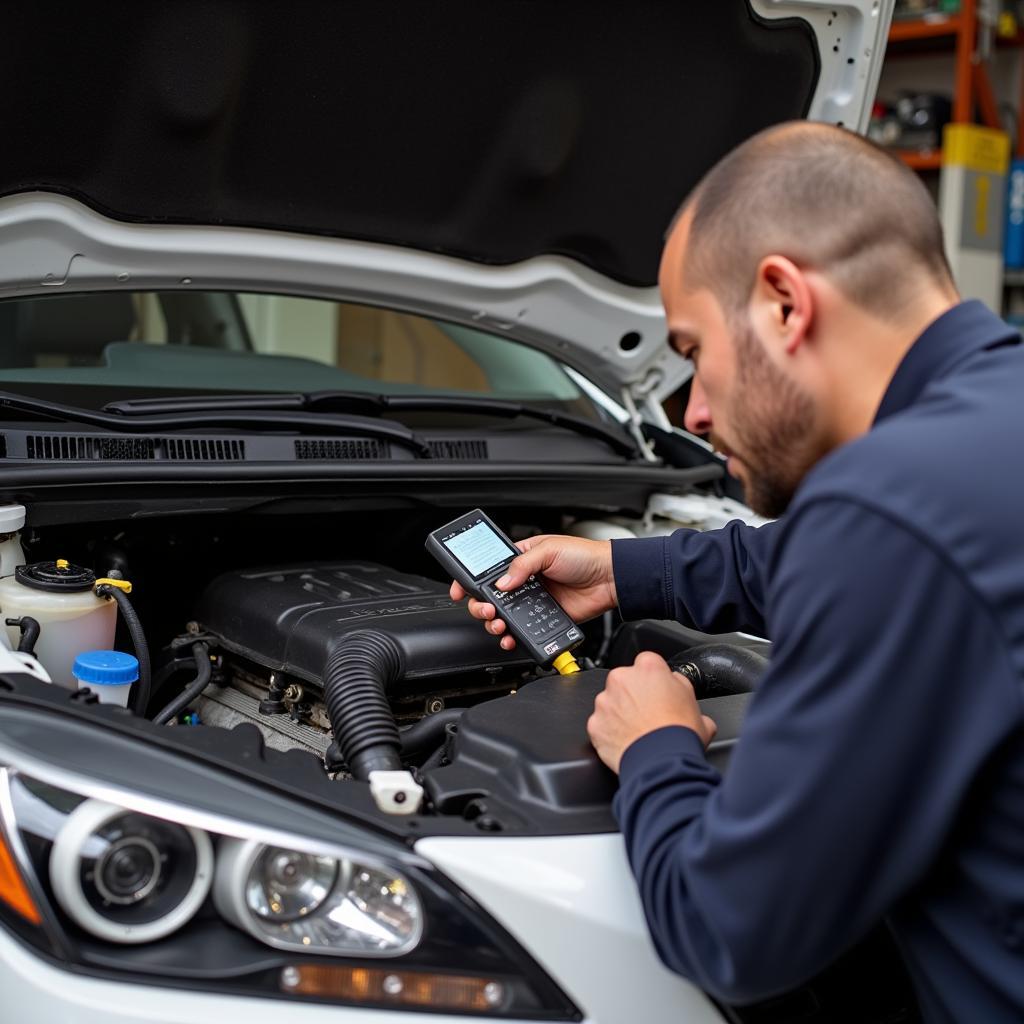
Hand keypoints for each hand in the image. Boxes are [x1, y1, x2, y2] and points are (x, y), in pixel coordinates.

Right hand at [450, 534, 616, 650]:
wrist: (609, 578)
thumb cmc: (584, 555)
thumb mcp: (548, 550)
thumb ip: (521, 566)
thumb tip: (500, 583)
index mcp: (520, 559)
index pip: (487, 569)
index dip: (470, 580)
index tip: (460, 590)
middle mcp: (523, 581)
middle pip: (489, 597)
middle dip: (480, 606)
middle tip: (486, 610)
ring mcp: (533, 601)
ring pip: (503, 616)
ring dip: (494, 623)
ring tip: (498, 624)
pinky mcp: (544, 618)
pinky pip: (523, 630)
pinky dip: (513, 636)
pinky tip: (510, 636)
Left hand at [587, 651, 716, 773]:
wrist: (662, 762)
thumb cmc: (680, 735)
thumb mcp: (696, 704)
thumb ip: (681, 687)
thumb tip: (677, 687)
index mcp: (649, 668)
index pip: (648, 663)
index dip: (654, 679)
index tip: (657, 691)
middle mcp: (623, 679)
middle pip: (625, 681)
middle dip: (633, 694)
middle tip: (647, 714)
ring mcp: (605, 701)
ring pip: (610, 702)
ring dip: (619, 713)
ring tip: (637, 731)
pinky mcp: (594, 723)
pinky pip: (601, 724)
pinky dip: (609, 732)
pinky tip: (625, 742)